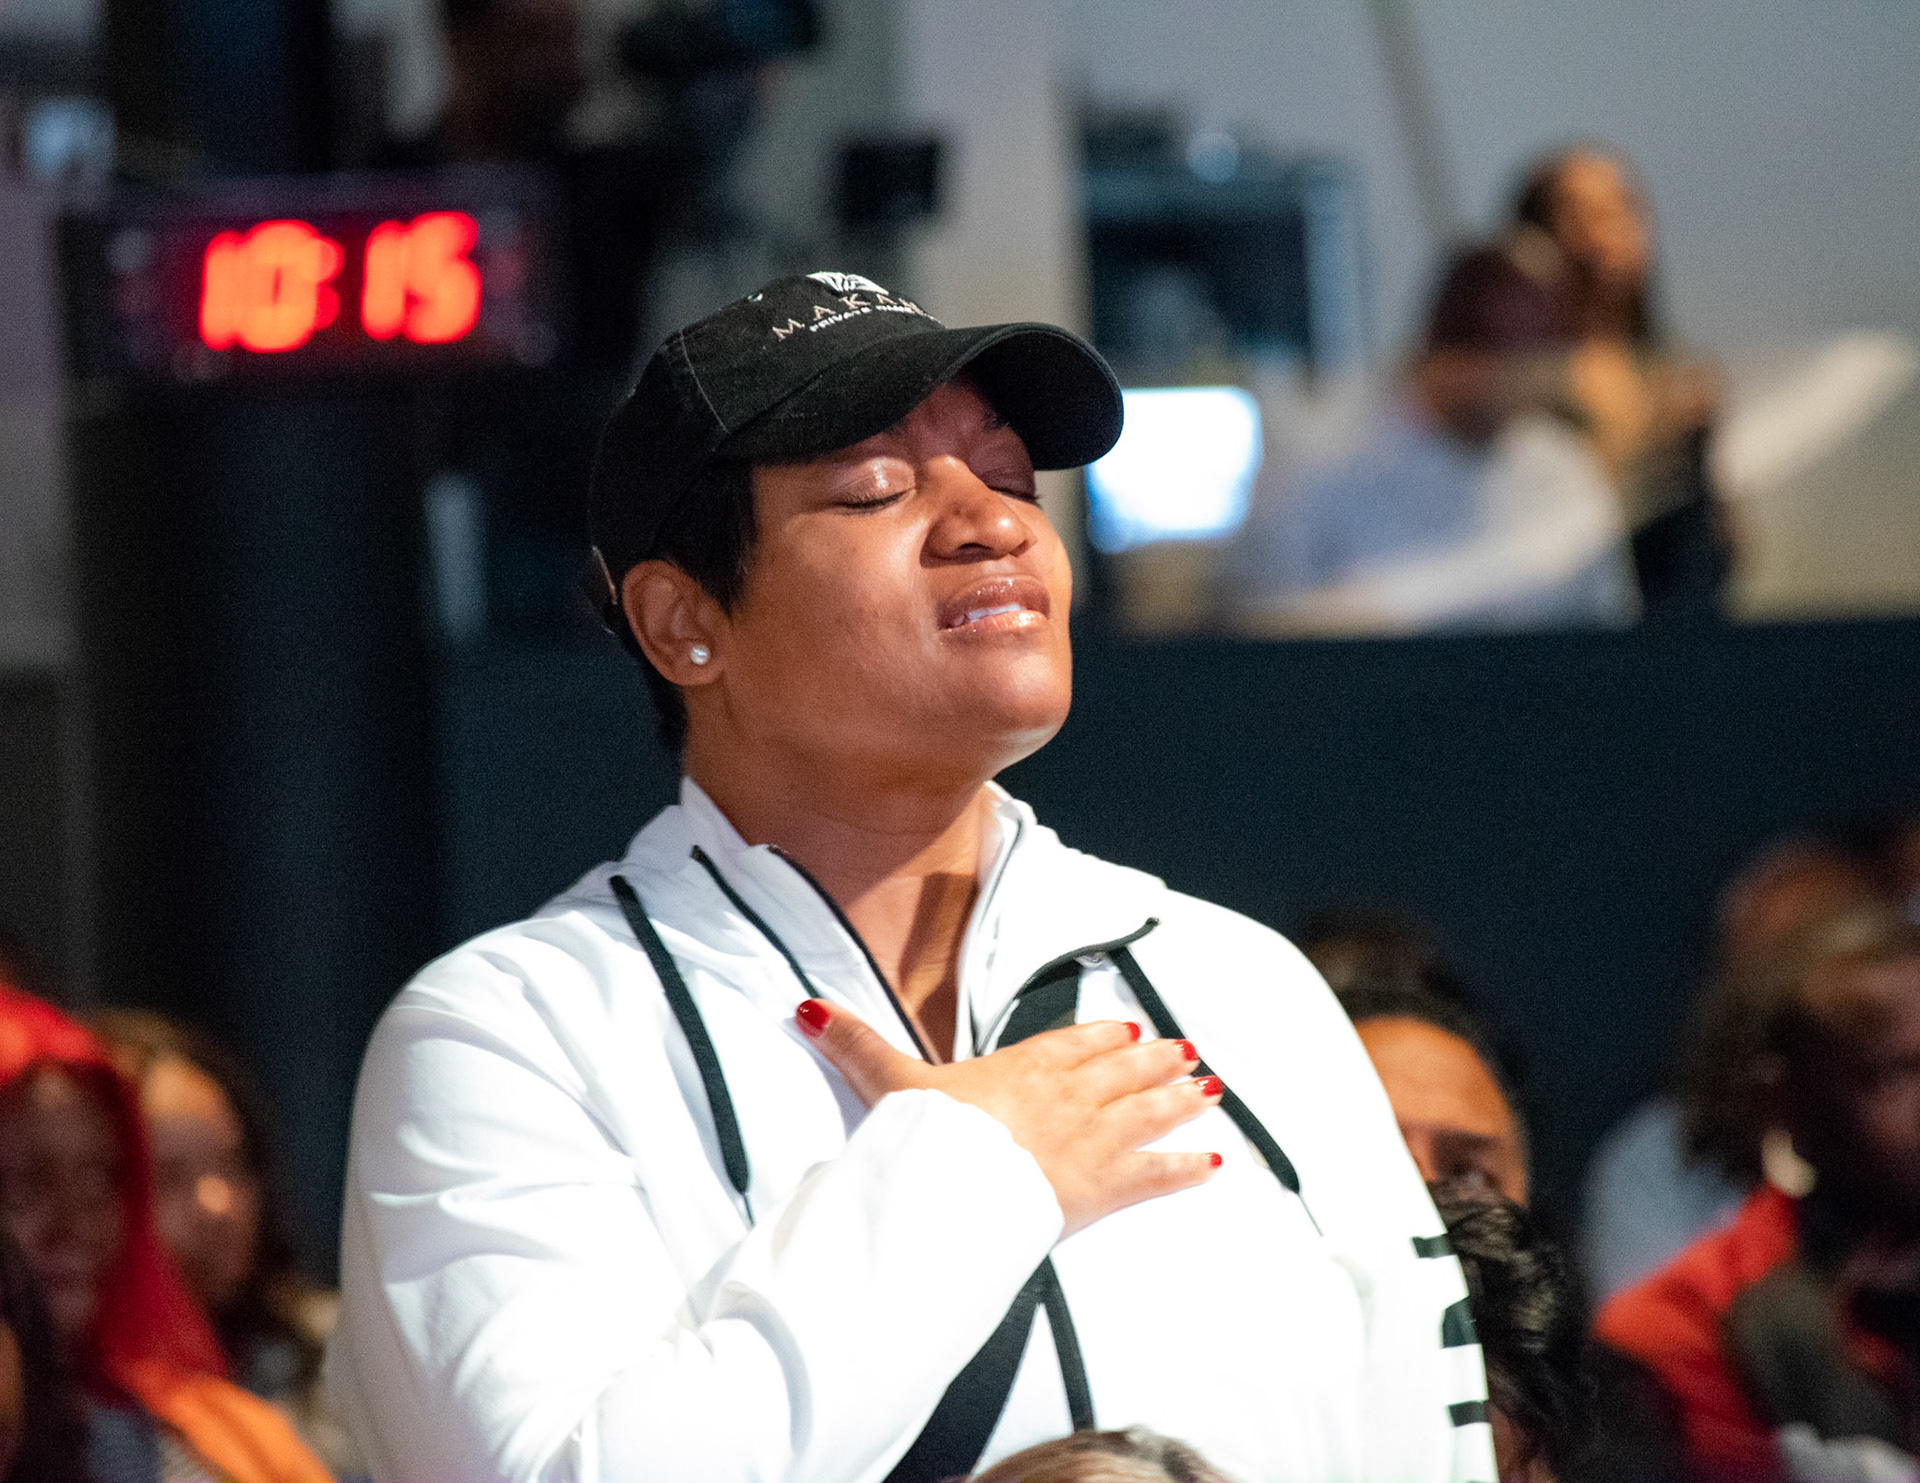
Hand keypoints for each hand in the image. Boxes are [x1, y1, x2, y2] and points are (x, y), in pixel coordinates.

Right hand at [795, 1000, 1222, 1235]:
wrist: (957, 1186)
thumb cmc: (929, 1137)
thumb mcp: (889, 1083)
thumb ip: (853, 1044)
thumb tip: (807, 1006)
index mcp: (1021, 1070)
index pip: (1071, 1046)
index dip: (1102, 1040)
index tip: (1128, 1031)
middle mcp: (1065, 1098)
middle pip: (1119, 1075)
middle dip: (1155, 1064)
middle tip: (1187, 1053)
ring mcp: (1090, 1141)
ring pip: (1146, 1113)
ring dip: (1179, 1101)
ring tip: (1209, 1089)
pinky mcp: (1103, 1187)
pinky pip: (1155, 1177)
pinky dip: (1186, 1170)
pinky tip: (1215, 1164)